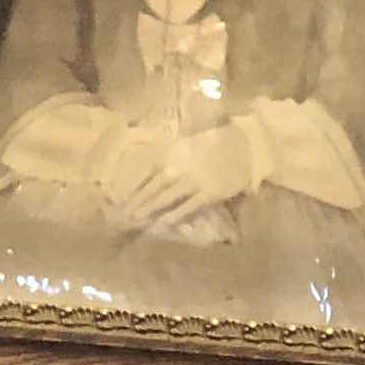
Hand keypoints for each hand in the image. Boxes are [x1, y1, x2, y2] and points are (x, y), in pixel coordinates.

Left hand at [112, 124, 259, 229]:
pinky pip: (187, 206)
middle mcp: (177, 166)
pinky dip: (175, 215)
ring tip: (137, 220)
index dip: (133, 186)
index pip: (145, 171)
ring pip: (165, 197)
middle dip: (137, 201)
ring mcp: (192, 181)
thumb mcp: (186, 141)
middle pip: (152, 187)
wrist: (243, 144)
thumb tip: (154, 168)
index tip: (121, 197)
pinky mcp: (208, 193)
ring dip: (150, 209)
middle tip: (124, 215)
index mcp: (171, 152)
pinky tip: (164, 223)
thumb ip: (170, 154)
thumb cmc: (215, 141)